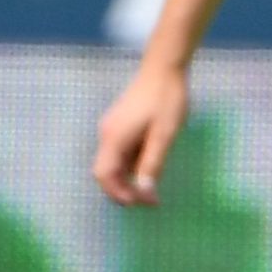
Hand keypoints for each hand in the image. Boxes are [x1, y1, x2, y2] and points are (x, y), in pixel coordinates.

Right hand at [92, 59, 188, 204]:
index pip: (104, 175)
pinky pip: (119, 152)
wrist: (163, 69)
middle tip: (148, 200)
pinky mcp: (119, 124)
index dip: (118, 193)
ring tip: (152, 185)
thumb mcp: (164, 135)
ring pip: (112, 162)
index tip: (141, 203)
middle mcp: (107, 135)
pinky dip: (130, 165)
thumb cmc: (166, 100)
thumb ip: (152, 164)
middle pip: (104, 171)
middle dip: (122, 189)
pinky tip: (149, 164)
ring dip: (127, 177)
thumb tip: (145, 192)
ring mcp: (111, 128)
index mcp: (114, 139)